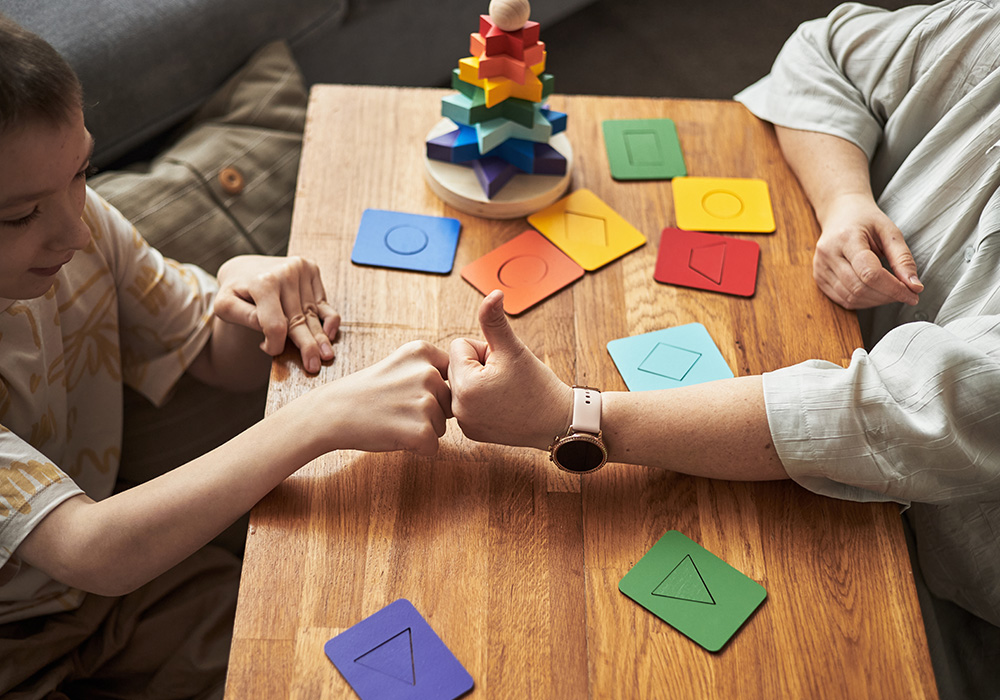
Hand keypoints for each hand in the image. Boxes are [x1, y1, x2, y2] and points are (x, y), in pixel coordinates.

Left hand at [214, 255, 340, 372]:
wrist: (244, 268)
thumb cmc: (235, 292)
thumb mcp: (225, 305)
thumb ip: (242, 317)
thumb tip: (267, 329)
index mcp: (262, 282)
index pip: (276, 324)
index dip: (275, 344)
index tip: (267, 350)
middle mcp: (285, 272)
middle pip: (298, 320)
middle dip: (307, 346)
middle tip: (314, 366)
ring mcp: (301, 269)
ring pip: (313, 314)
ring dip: (320, 338)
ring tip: (326, 356)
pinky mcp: (312, 270)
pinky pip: (324, 301)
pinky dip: (330, 320)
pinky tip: (329, 335)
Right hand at [316, 340, 451, 455]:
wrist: (332, 413)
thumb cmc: (366, 392)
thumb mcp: (399, 364)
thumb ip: (430, 368)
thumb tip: (466, 382)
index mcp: (423, 351)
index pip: (451, 377)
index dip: (432, 391)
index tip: (406, 391)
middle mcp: (428, 373)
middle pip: (448, 404)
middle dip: (428, 412)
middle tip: (395, 407)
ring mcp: (425, 402)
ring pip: (441, 426)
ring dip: (421, 429)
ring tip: (392, 419)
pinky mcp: (421, 431)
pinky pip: (432, 447)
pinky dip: (416, 448)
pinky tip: (393, 435)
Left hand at [449, 290, 572, 449]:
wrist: (557, 422)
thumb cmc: (538, 385)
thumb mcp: (514, 349)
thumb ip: (495, 320)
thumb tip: (492, 293)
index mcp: (465, 386)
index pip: (459, 346)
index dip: (484, 349)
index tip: (503, 365)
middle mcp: (458, 408)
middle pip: (457, 365)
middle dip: (480, 365)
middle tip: (506, 379)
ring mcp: (464, 423)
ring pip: (462, 383)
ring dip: (479, 381)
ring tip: (505, 391)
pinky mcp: (471, 431)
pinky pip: (466, 403)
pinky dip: (481, 400)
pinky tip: (502, 405)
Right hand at [813, 193, 922, 308]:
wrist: (839, 213)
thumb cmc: (866, 220)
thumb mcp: (889, 232)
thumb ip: (903, 259)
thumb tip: (914, 286)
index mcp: (846, 238)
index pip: (870, 273)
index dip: (894, 288)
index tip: (913, 294)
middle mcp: (828, 254)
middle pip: (860, 288)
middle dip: (888, 296)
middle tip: (906, 293)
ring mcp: (820, 267)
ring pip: (851, 298)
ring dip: (876, 301)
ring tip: (891, 292)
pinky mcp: (819, 277)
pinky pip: (842, 300)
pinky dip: (863, 302)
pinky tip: (875, 293)